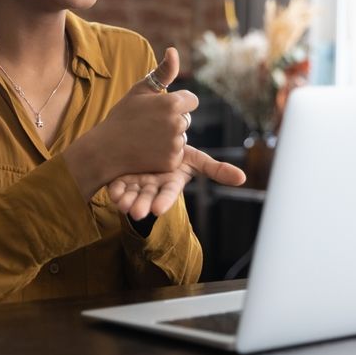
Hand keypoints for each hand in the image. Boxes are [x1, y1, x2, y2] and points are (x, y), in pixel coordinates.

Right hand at [63, 47, 196, 197]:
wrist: (106, 149)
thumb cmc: (122, 116)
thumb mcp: (140, 90)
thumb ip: (163, 72)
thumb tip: (174, 50)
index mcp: (172, 103)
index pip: (192, 100)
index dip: (178, 102)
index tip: (160, 107)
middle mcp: (177, 123)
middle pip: (187, 118)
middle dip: (173, 119)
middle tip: (149, 123)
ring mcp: (175, 144)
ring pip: (182, 136)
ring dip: (170, 137)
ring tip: (147, 137)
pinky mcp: (172, 161)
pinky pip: (177, 153)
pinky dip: (166, 153)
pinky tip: (148, 150)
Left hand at [108, 145, 246, 219]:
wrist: (152, 142)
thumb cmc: (177, 153)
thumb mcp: (196, 159)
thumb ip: (216, 169)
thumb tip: (243, 178)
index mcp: (171, 181)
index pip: (169, 193)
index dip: (164, 201)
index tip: (158, 211)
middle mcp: (154, 185)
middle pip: (148, 197)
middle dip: (142, 205)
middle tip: (136, 212)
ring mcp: (138, 183)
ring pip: (132, 195)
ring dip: (127, 201)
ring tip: (123, 204)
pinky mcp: (123, 178)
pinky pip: (118, 186)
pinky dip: (116, 190)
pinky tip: (112, 192)